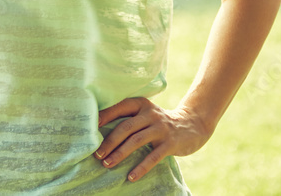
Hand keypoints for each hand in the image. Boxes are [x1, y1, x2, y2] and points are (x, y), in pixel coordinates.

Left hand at [94, 97, 211, 182]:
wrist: (192, 124)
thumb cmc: (158, 122)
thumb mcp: (144, 114)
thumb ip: (128, 118)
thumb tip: (97, 129)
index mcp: (140, 104)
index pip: (119, 108)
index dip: (103, 117)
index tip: (88, 129)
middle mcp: (150, 113)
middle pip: (125, 127)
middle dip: (109, 141)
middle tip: (96, 154)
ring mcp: (161, 128)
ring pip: (136, 141)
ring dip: (120, 154)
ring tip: (107, 164)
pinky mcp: (171, 143)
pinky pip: (153, 156)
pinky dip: (141, 167)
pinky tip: (131, 176)